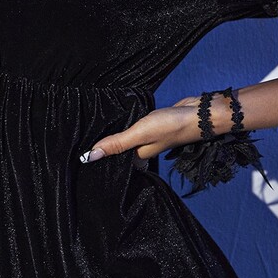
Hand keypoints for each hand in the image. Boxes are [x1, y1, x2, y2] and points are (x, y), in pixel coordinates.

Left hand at [79, 96, 219, 165]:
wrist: (200, 114)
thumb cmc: (171, 126)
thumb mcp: (140, 134)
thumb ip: (117, 143)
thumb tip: (89, 157)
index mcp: (137, 159)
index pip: (113, 163)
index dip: (99, 160)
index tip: (77, 157)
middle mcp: (141, 151)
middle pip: (118, 152)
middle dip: (104, 148)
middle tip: (78, 143)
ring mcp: (148, 139)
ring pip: (126, 140)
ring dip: (114, 137)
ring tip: (91, 132)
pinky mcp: (152, 126)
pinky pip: (134, 129)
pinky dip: (125, 126)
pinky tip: (116, 121)